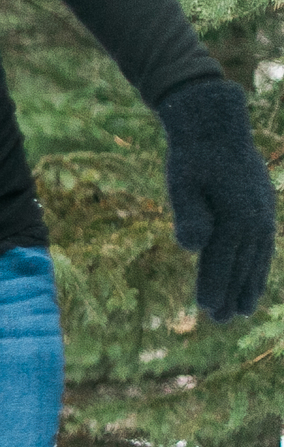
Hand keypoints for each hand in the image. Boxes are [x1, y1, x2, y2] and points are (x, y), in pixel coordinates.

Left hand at [157, 77, 274, 321]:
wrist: (215, 126)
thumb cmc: (191, 157)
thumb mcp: (182, 184)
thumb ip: (189, 215)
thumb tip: (192, 246)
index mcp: (235, 215)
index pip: (221, 259)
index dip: (214, 285)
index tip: (206, 310)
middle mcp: (256, 216)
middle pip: (241, 263)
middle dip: (232, 292)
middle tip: (222, 320)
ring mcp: (263, 211)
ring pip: (256, 257)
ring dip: (249, 283)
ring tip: (243, 310)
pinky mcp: (263, 206)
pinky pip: (262, 244)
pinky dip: (258, 264)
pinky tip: (253, 276)